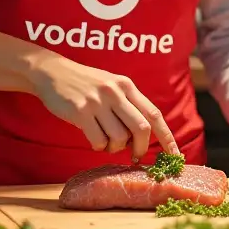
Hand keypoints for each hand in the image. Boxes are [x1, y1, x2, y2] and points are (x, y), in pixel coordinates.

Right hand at [30, 55, 179, 160]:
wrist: (52, 72)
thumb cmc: (84, 84)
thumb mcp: (110, 85)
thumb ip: (128, 105)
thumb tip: (143, 137)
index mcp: (127, 85)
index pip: (154, 114)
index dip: (167, 137)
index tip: (176, 155)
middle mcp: (115, 92)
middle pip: (141, 129)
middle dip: (141, 148)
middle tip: (134, 156)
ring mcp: (98, 101)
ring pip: (119, 138)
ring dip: (114, 147)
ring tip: (105, 139)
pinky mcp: (81, 112)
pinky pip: (98, 141)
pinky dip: (98, 146)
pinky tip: (91, 137)